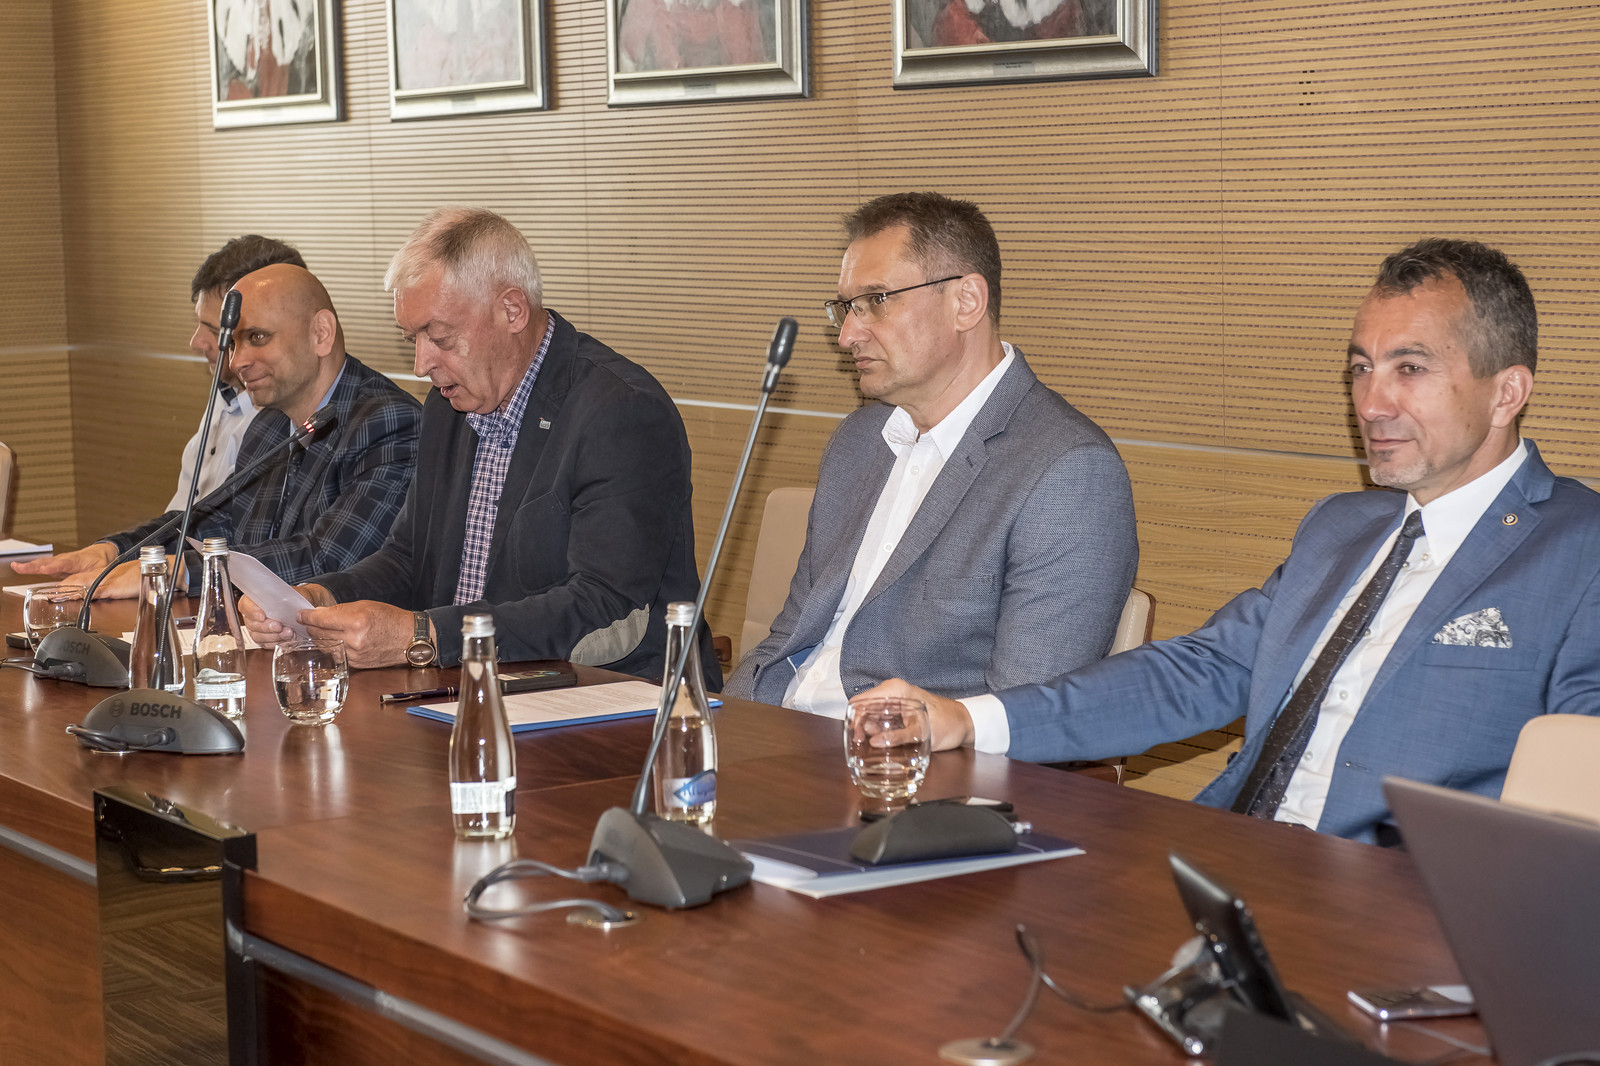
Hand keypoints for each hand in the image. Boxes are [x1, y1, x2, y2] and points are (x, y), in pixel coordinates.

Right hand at [11, 543, 117, 587]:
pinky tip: (20, 568)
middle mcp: (65, 559)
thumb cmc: (101, 562)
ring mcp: (59, 561)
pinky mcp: (56, 564)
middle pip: (48, 563)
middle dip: (34, 566)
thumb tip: (80, 593)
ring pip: (43, 563)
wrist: (101, 552)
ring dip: (30, 566)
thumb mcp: (100, 572)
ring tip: (17, 567)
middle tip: (20, 567)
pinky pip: (42, 565)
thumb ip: (91, 581)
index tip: (44, 570)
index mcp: (77, 560)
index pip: (63, 564)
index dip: (53, 567)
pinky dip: (31, 567)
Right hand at [239, 584, 334, 645]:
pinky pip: (265, 644)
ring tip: (288, 633)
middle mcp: (251, 615)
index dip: (252, 611)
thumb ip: (283, 597)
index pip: (245, 605)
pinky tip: (286, 639)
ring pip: (258, 636)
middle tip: (279, 627)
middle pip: (252, 624)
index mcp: (252, 600)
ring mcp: (255, 628)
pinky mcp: (262, 639)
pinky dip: (276, 643)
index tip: (262, 616)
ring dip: (274, 636)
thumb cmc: (290, 599)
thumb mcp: (288, 594)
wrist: (297, 608)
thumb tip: (286, 601)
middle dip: (267, 627)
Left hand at [297, 599, 417, 668]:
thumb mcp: (365, 606)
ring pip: (324, 646)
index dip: (307, 617)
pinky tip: (329, 640)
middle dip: (310, 626)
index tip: (300, 614)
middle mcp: (354, 640)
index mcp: (356, 622)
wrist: (410, 638)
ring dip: (317, 638)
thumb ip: (340, 610)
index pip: (321, 620)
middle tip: (306, 621)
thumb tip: (319, 614)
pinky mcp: (356, 665)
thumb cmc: (390, 618)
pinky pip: (335, 654)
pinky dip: (329, 647)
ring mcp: (354, 655)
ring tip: (315, 630)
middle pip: (319, 634)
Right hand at [853, 679, 973, 750]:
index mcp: (894, 690)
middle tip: (861, 745)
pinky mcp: (899, 709)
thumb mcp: (920, 733)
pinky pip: (880, 718)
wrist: (963, 723)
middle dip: (860, 726)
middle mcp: (891, 691)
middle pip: (863, 708)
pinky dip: (877, 729)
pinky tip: (881, 741)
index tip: (856, 738)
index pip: (860, 701)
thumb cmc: (946, 724)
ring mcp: (894, 700)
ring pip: (870, 714)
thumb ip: (896, 737)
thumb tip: (873, 743)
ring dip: (869, 730)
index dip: (854, 719)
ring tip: (874, 745)